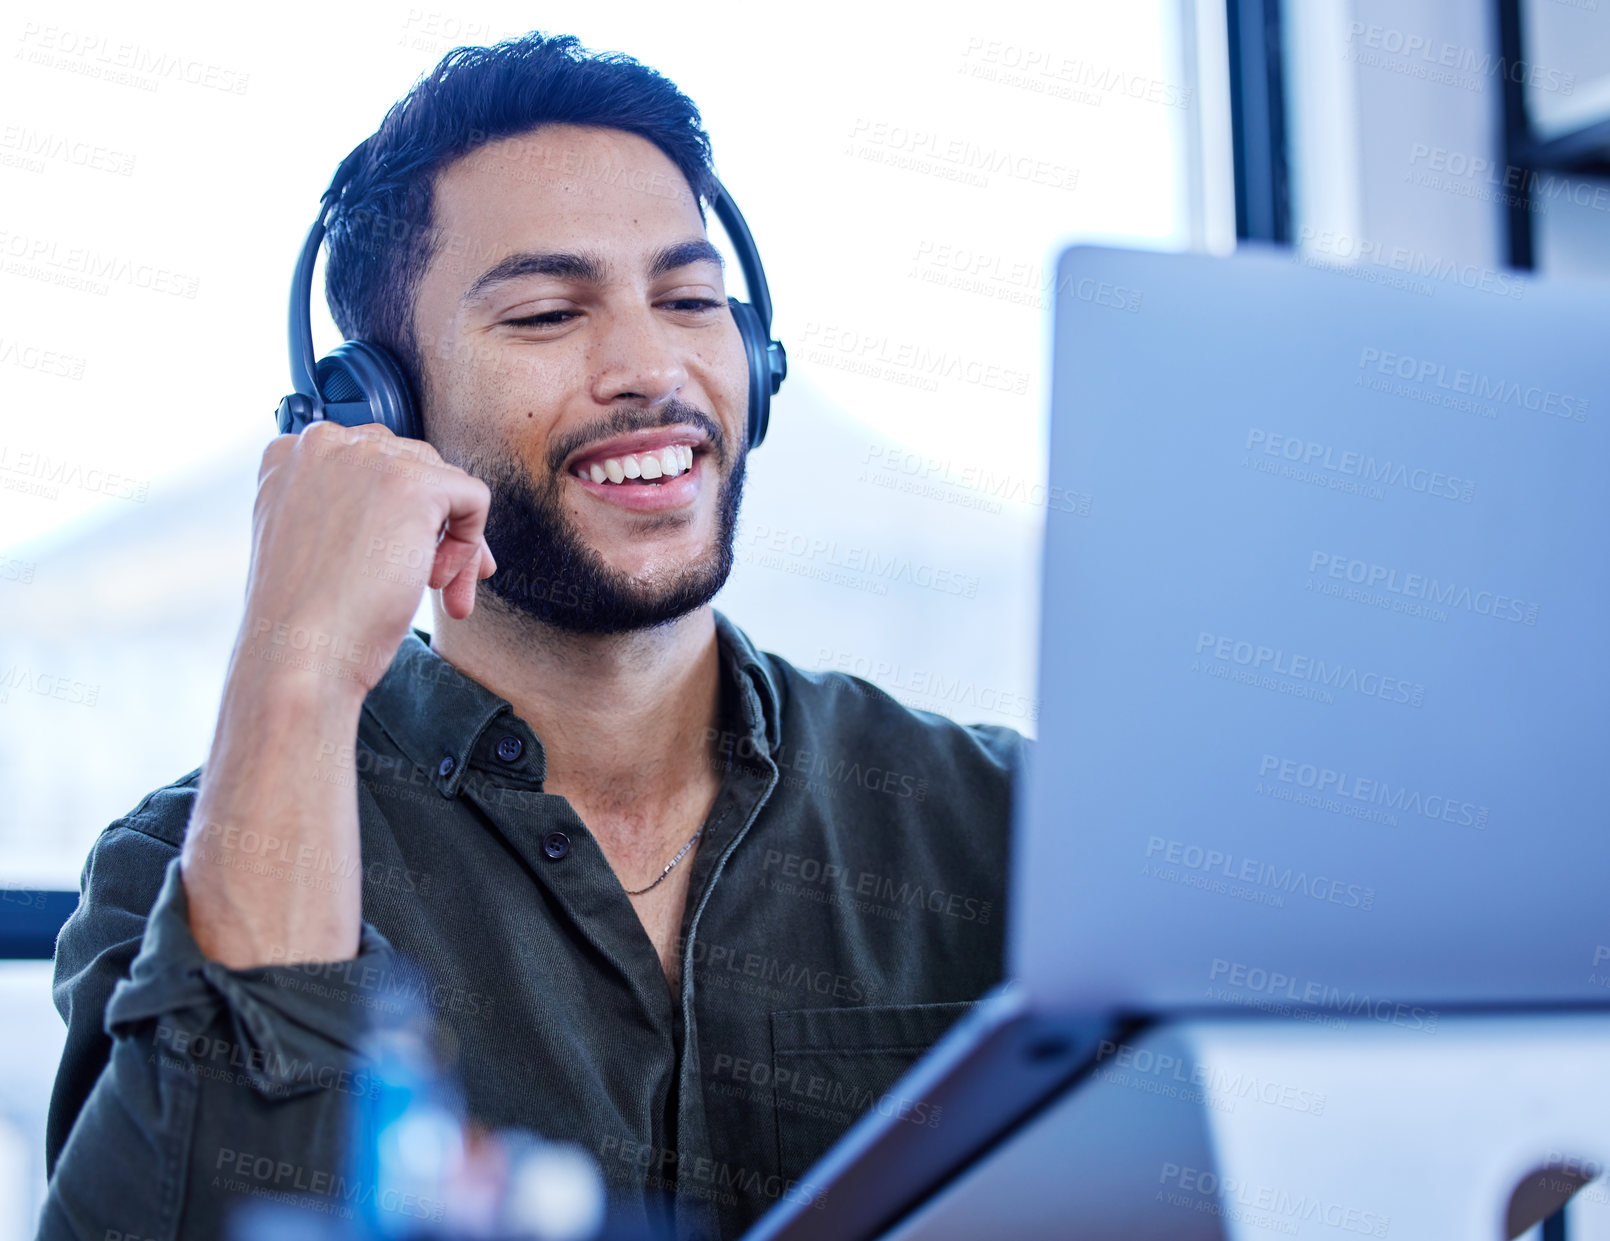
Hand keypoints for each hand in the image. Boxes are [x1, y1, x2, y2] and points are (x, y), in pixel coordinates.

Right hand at [240, 419, 496, 696]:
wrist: (297, 656)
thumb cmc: (305, 618)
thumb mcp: (312, 541)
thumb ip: (347, 508)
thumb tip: (420, 509)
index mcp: (290, 455)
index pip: (372, 462)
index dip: (397, 514)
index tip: (398, 557)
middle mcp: (324, 443)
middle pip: (414, 467)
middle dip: (432, 527)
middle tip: (433, 581)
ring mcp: (367, 458)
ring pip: (446, 485)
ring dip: (453, 543)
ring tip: (435, 590)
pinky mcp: (412, 483)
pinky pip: (475, 498)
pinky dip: (471, 545)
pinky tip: (438, 585)